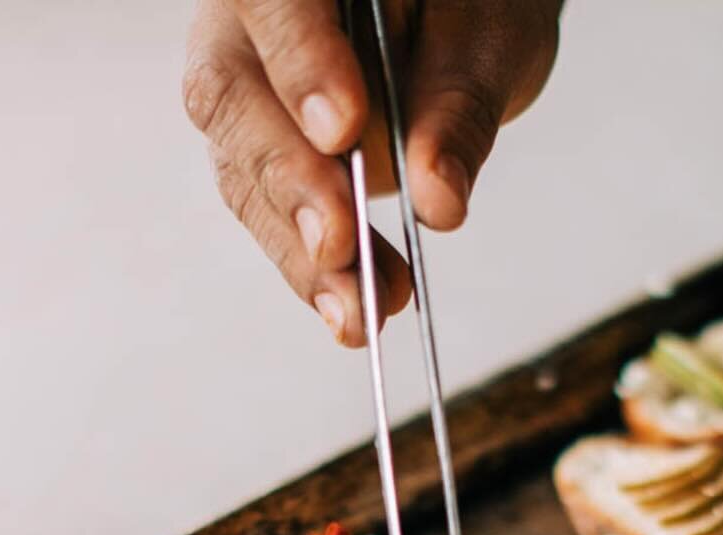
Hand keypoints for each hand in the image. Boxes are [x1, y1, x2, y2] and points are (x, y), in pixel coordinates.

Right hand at [183, 0, 561, 345]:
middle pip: (233, 97)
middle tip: (339, 246)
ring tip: (360, 313)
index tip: (342, 132)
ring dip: (302, 253)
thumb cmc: (472, 8)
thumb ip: (458, 111)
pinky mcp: (265, 155)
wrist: (463, 22)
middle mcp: (247, 21)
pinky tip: (353, 315)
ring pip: (244, 171)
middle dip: (290, 182)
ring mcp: (248, 91)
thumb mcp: (489, 42)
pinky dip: (315, 272)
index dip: (298, 61)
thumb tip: (439, 201)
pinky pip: (272, 215)